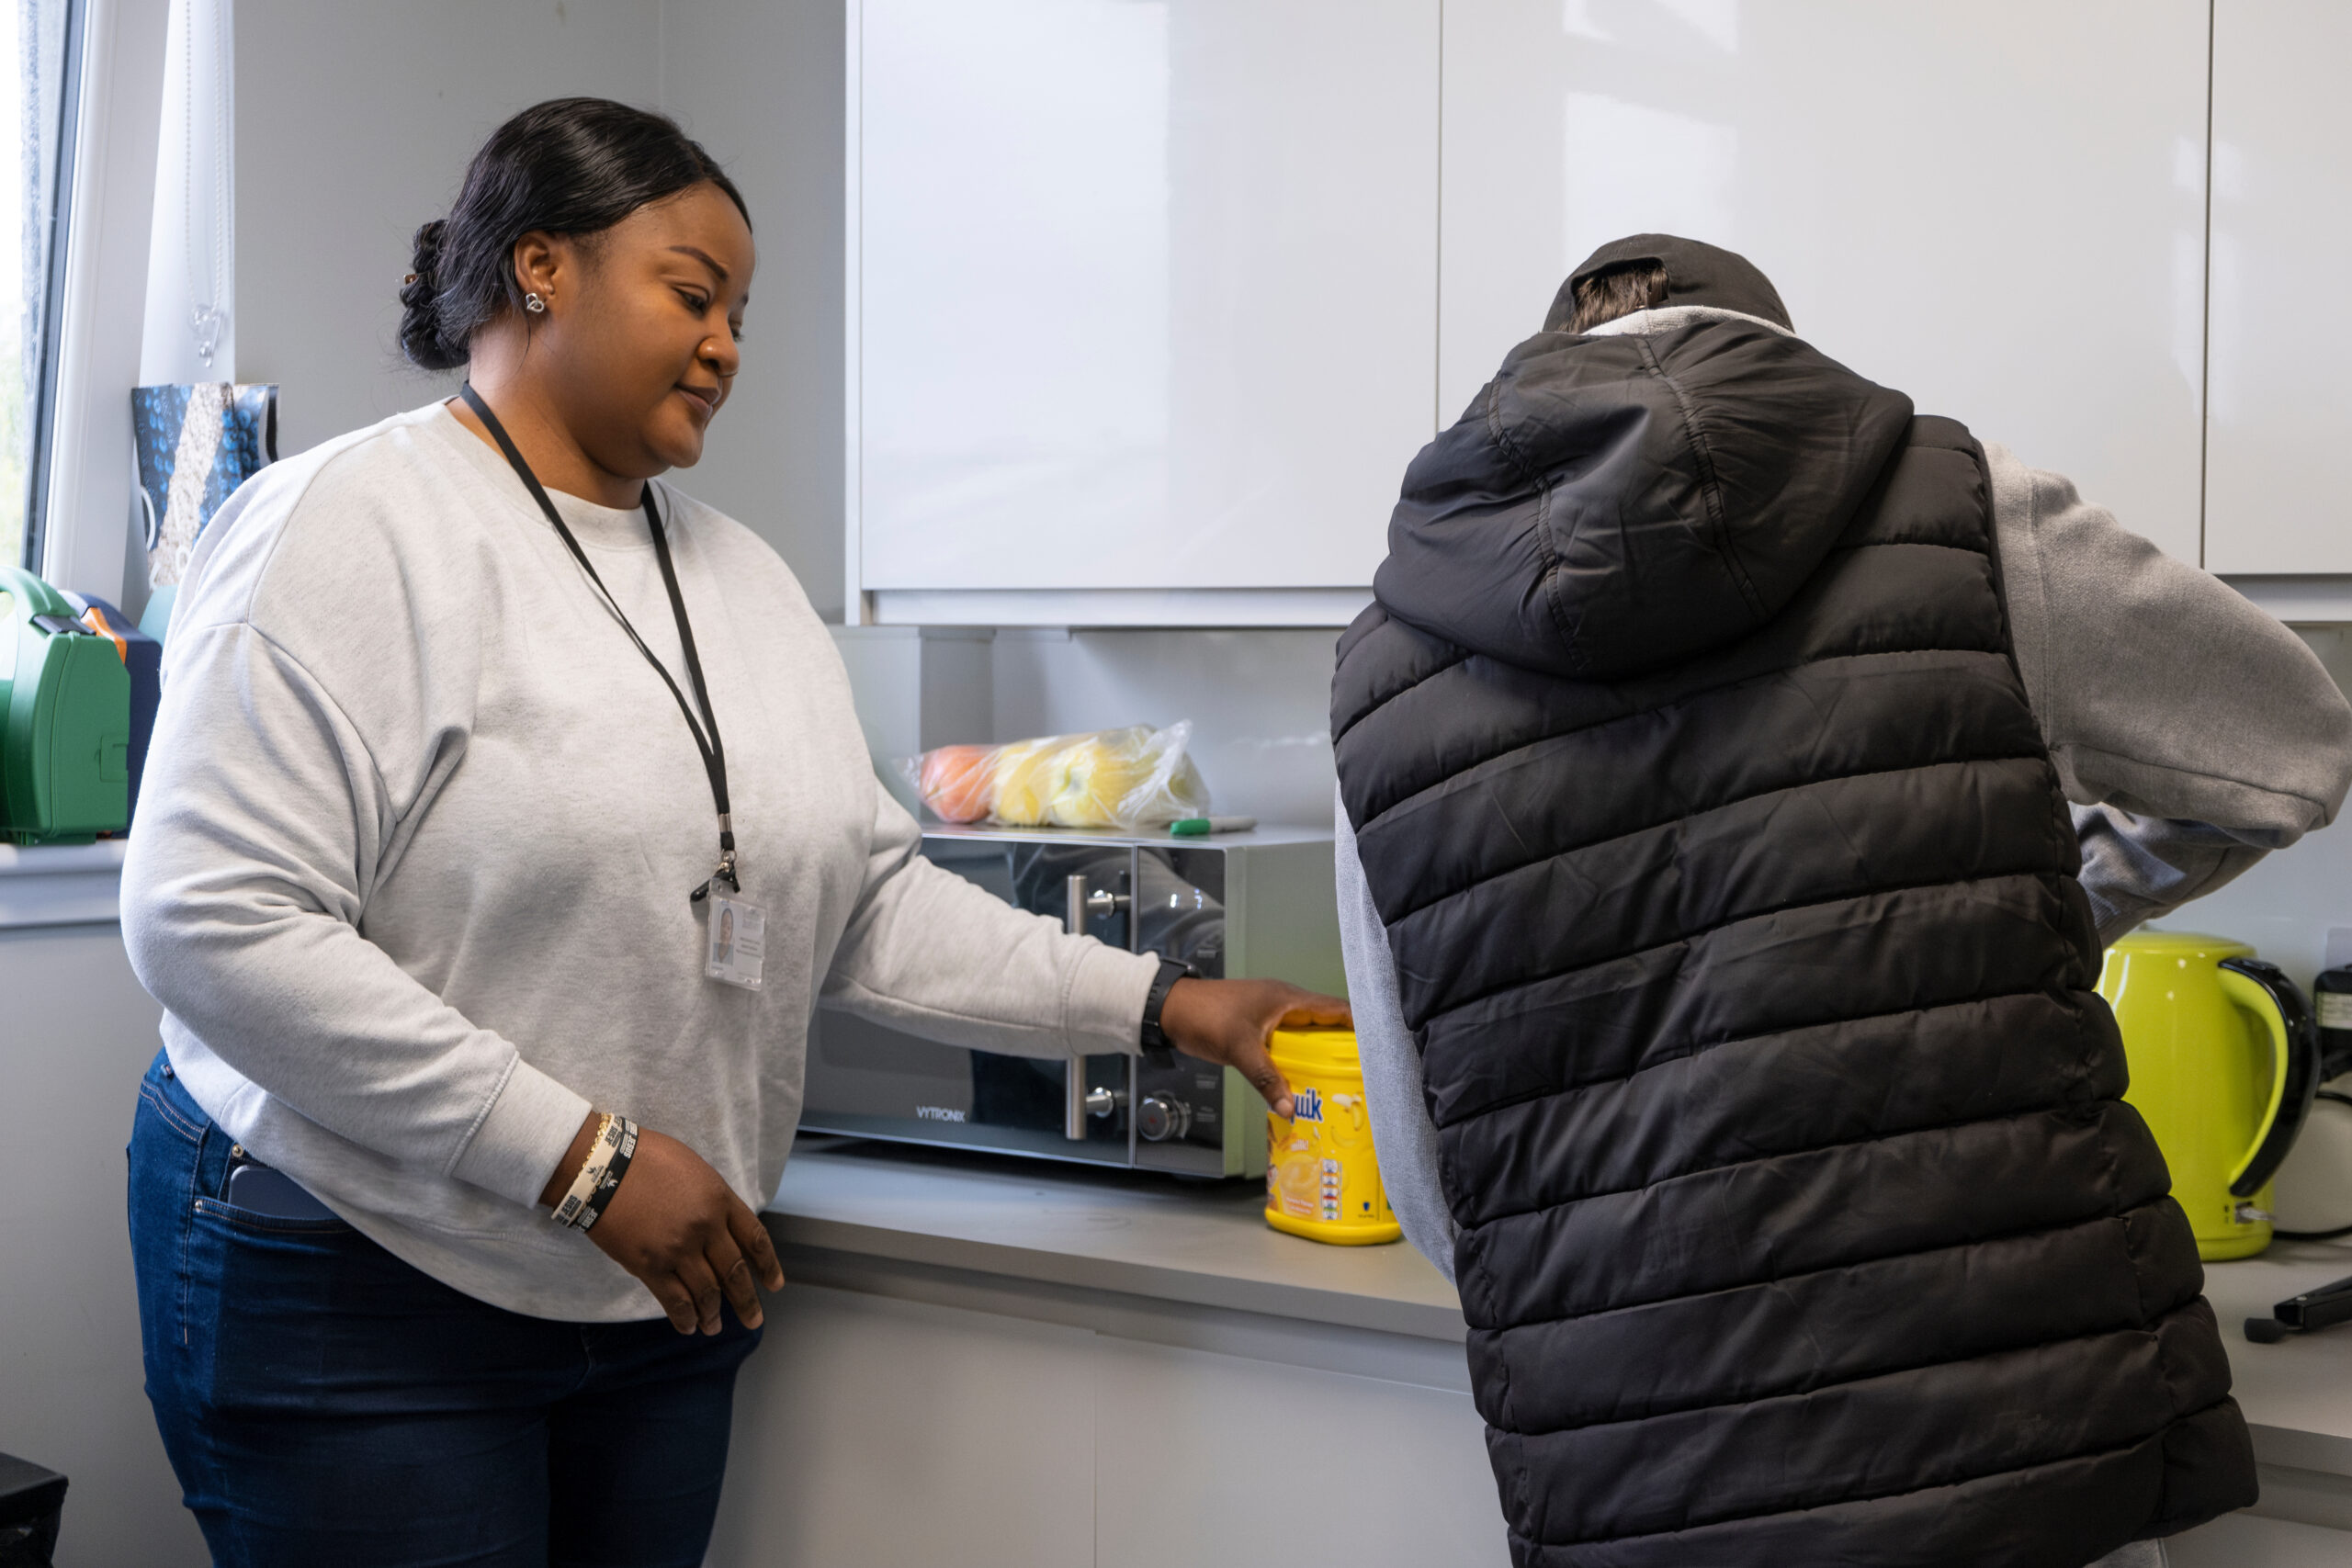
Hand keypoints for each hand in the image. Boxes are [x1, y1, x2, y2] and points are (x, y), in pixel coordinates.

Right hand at [541, 1115, 786, 1333]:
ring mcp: (678, 1249)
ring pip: (706, 1292)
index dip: (768, 1266)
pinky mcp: (649, 1265)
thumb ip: (713, 1200)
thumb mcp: (695, 1170)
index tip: (774, 1285)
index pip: (755, 1239)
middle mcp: (706, 1228)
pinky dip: (685, 1317)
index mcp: (720, 1200)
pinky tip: (689, 1326)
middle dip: (746, 1301)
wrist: (602, 1166)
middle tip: (754, 1320)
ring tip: (715, 1327)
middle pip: (734, 1272)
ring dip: (713, 1314)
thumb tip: (722, 1229)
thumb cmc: (647, 1159)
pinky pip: (674, 1300)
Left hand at [1156, 978, 1350, 1118]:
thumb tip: (1290, 1108)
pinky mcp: (1261, 1029)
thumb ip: (1266, 1078)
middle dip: (1344, 1047)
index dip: (1360, 1025)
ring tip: (1340, 1085)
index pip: (1336, 1008)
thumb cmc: (1206, 1017)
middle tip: (1363, 1076)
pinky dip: (1299, 1062)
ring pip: (1307, 1037)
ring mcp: (1273, 1017)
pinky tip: (1303, 1084)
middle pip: (1326, 1025)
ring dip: (1321, 1057)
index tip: (1379, 1049)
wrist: (1170, 1010)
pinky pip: (1289, 1045)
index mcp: (1288, 998)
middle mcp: (1286, 1005)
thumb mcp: (1239, 1048)